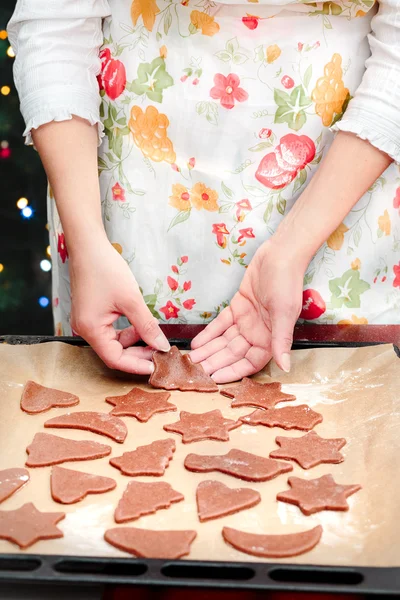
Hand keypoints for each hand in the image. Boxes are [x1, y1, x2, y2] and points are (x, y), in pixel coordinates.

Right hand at [70, 236, 169, 373]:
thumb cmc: (106, 269)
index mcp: (91, 329)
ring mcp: (87, 321)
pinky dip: (127, 331)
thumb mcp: (131, 300)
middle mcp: (85, 329)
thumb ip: (147, 326)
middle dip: (138, 354)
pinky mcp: (92, 314)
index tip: (157, 367)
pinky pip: (111, 331)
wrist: (88, 246)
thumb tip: (161, 346)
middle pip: (114, 352)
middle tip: (160, 352)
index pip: (115, 359)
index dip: (137, 366)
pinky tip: (141, 326)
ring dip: (134, 342)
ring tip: (154, 338)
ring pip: (114, 342)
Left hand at [190, 240, 303, 382]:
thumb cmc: (286, 283)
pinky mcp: (237, 307)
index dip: (232, 371)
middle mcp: (258, 333)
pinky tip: (196, 342)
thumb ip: (281, 341)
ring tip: (191, 361)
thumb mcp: (284, 313)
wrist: (281, 254)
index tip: (215, 379)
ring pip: (224, 340)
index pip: (250, 362)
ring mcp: (247, 320)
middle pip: (233, 353)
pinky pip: (221, 324)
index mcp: (271, 339)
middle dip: (214, 362)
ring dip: (208, 350)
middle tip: (194, 372)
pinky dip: (209, 333)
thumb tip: (286, 367)